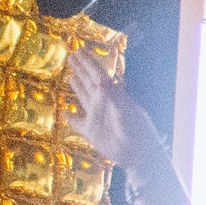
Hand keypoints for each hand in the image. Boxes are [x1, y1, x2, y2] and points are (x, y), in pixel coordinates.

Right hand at [61, 51, 162, 170]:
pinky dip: (70, 117)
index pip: (97, 74)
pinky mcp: (92, 132)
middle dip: (81, 68)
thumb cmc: (138, 134)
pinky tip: (64, 112)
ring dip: (77, 86)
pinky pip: (77, 123)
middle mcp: (103, 104)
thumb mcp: (127, 113)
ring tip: (71, 75)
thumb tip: (102, 80)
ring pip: (84, 98)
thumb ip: (114, 97)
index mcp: (111, 96)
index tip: (78, 49)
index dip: (88, 62)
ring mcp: (97, 117)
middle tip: (72, 55)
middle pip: (89, 81)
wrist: (141, 156)